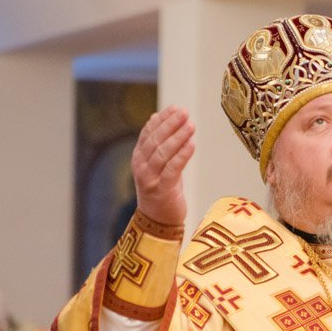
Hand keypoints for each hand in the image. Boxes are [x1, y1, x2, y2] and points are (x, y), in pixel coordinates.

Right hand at [131, 106, 195, 225]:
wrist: (158, 222)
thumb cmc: (161, 190)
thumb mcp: (158, 164)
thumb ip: (158, 142)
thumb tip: (157, 116)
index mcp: (139, 157)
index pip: (148, 133)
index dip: (162, 119)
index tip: (175, 108)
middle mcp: (141, 166)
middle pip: (155, 140)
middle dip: (170, 124)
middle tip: (185, 113)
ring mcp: (150, 179)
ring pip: (163, 153)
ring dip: (178, 137)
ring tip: (191, 125)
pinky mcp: (162, 190)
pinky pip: (172, 169)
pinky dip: (182, 155)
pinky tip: (192, 144)